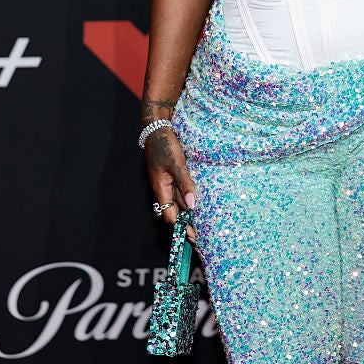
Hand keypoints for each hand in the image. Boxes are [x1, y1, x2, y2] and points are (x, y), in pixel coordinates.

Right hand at [144, 125, 197, 243]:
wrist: (158, 126)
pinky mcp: (173, 174)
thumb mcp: (177, 164)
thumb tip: (193, 205)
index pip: (170, 216)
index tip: (195, 238)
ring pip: (179, 202)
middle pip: (175, 211)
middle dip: (187, 225)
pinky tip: (199, 201)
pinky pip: (181, 190)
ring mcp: (168, 181)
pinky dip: (190, 198)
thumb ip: (185, 183)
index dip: (182, 228)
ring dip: (190, 212)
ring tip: (204, 224)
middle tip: (202, 238)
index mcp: (161, 189)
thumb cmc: (165, 144)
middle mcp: (164, 188)